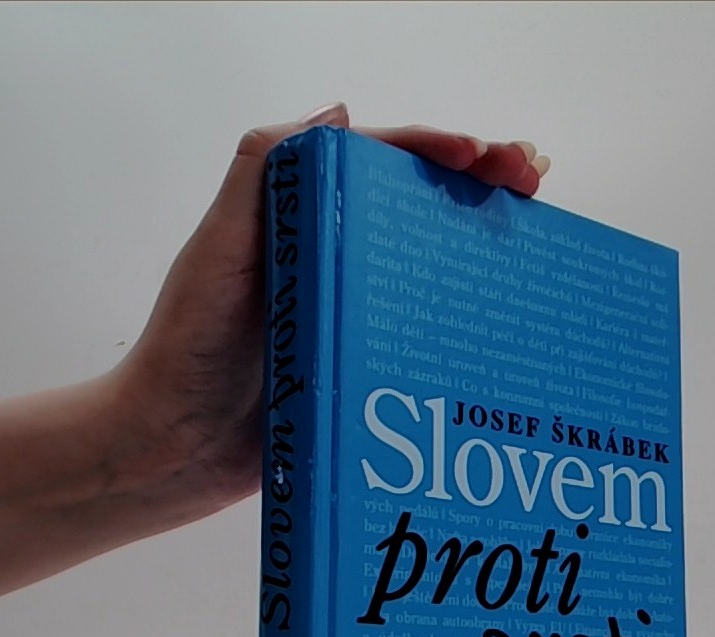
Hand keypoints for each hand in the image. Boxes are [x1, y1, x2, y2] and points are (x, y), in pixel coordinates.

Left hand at [115, 103, 550, 517]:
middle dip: (480, 184)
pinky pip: (425, 335)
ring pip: (432, 267)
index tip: (488, 154)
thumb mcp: (218, 251)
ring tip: (538, 235)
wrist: (176, 447)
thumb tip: (340, 111)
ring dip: (483, 246)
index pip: (381, 164)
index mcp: (303, 219)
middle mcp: (335, 259)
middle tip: (533, 179)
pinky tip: (506, 326)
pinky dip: (468, 323)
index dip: (439, 150)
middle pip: (419, 208)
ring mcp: (355, 314)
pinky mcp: (366, 366)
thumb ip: (261, 174)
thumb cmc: (186, 348)